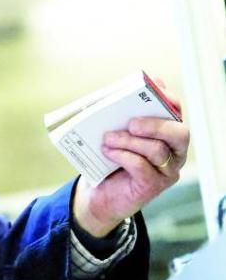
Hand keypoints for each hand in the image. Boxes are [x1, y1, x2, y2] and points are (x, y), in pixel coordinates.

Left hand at [72, 87, 189, 237]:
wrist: (100, 192)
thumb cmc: (111, 159)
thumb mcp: (116, 134)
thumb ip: (120, 117)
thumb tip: (115, 95)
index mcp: (167, 133)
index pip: (176, 112)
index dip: (169, 99)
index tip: (153, 86)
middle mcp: (174, 152)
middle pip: (179, 133)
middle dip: (155, 125)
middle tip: (131, 123)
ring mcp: (166, 170)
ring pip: (157, 150)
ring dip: (129, 141)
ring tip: (108, 138)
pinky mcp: (153, 186)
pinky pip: (142, 167)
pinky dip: (122, 156)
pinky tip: (108, 152)